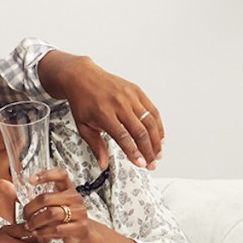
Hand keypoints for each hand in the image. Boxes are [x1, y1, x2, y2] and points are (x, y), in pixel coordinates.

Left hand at [22, 168, 93, 242]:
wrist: (81, 234)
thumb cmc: (60, 218)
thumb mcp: (42, 205)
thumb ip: (22, 195)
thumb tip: (1, 182)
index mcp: (67, 188)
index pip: (61, 174)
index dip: (46, 174)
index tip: (30, 181)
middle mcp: (75, 197)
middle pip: (47, 197)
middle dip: (31, 208)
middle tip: (24, 216)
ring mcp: (79, 212)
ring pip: (52, 214)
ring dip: (36, 222)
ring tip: (29, 227)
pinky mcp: (79, 227)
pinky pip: (57, 229)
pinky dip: (44, 233)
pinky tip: (38, 234)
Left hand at [41, 52, 163, 169]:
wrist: (82, 78)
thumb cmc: (82, 102)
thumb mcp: (83, 126)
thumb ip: (96, 146)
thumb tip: (103, 165)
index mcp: (103, 114)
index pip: (123, 137)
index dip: (134, 152)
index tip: (140, 164)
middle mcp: (119, 104)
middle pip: (139, 131)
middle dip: (148, 151)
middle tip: (151, 164)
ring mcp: (129, 96)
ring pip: (149, 121)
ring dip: (156, 140)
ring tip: (157, 154)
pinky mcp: (137, 91)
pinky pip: (152, 110)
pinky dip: (158, 125)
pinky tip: (160, 137)